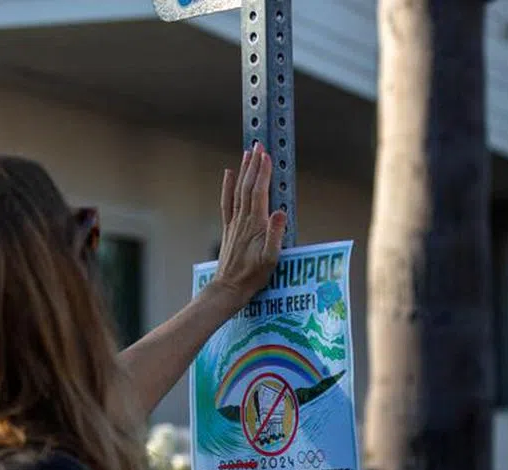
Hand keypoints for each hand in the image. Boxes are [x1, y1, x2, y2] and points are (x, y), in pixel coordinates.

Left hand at [211, 143, 287, 302]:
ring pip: (239, 190)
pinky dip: (228, 186)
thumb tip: (280, 212)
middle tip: (259, 145)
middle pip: (248, 186)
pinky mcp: (229, 228)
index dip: (263, 172)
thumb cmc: (253, 276)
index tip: (267, 155)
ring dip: (244, 170)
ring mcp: (234, 223)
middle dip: (254, 164)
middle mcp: (243, 219)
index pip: (260, 192)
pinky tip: (229, 174)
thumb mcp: (271, 258)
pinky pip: (227, 202)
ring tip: (248, 152)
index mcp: (255, 224)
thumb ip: (276, 234)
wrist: (229, 287)